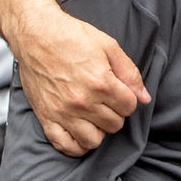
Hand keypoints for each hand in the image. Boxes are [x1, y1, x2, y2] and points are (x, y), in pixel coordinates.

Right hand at [13, 6, 149, 155]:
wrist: (36, 34)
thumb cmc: (73, 37)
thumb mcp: (109, 46)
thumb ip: (130, 73)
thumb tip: (144, 98)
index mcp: (101, 82)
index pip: (129, 107)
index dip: (128, 99)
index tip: (120, 92)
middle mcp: (82, 101)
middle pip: (114, 124)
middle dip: (116, 113)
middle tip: (107, 101)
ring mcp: (62, 112)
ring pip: (93, 140)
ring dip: (99, 130)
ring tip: (95, 116)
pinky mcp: (46, 117)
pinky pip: (65, 145)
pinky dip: (76, 144)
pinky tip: (81, 132)